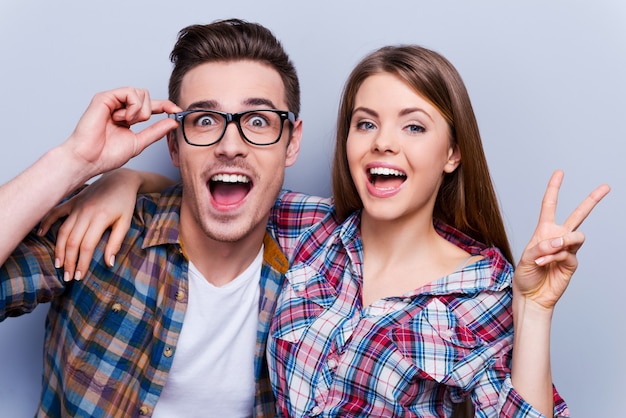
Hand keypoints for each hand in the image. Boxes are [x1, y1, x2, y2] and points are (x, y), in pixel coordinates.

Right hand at [38, 169, 152, 280]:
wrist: (120, 179)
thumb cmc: (125, 202)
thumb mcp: (126, 222)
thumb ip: (116, 242)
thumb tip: (109, 263)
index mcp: (100, 218)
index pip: (87, 246)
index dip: (82, 263)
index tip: (79, 276)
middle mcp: (85, 212)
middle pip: (72, 241)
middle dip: (68, 261)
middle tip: (67, 277)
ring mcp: (76, 205)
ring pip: (62, 231)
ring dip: (58, 249)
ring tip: (58, 264)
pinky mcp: (72, 200)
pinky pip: (55, 212)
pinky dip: (47, 222)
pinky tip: (40, 233)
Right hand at [61, 87, 180, 176]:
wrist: (89, 160)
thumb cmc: (107, 155)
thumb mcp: (139, 142)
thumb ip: (156, 131)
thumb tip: (173, 121)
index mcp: (127, 116)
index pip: (150, 106)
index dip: (165, 106)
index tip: (177, 111)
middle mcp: (119, 106)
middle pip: (147, 95)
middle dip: (149, 110)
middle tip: (136, 123)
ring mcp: (111, 101)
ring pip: (140, 92)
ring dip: (140, 110)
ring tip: (127, 122)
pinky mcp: (104, 97)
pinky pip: (129, 91)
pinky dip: (133, 106)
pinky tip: (123, 118)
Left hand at [513, 170, 609, 309]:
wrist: (532, 295)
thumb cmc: (526, 275)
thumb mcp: (525, 258)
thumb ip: (541, 246)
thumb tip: (560, 240)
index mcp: (544, 230)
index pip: (550, 205)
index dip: (554, 189)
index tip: (559, 172)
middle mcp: (557, 237)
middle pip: (578, 215)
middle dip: (592, 200)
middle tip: (606, 187)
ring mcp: (567, 250)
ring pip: (576, 235)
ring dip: (560, 243)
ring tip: (547, 254)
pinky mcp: (573, 262)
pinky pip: (567, 253)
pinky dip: (554, 257)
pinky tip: (545, 263)